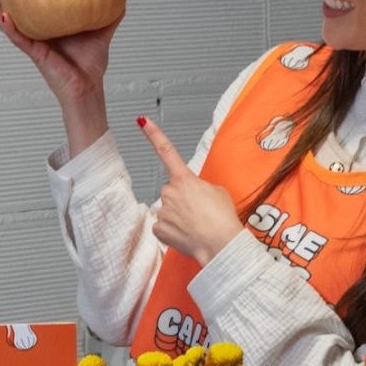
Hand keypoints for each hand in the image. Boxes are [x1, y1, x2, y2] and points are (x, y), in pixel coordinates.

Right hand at [0, 0, 121, 109]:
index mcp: (49, 25)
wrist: (89, 87)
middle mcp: (38, 32)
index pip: (31, 2)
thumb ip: (109, 14)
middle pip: (13, 9)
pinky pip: (18, 39)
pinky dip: (10, 27)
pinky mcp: (35, 53)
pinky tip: (5, 16)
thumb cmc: (90, 65)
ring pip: (9, 22)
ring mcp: (34, 42)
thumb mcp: (101, 32)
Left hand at [139, 115, 243, 266]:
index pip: (166, 151)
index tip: (142, 121)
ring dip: (180, 216)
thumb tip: (194, 194)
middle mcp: (169, 192)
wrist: (220, 245)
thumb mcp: (218, 192)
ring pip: (168, 210)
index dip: (153, 134)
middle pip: (172, 191)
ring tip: (196, 225)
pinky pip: (164, 226)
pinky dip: (174, 231)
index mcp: (184, 179)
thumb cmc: (222, 219)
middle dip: (182, 199)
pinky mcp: (158, 229)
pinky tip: (187, 234)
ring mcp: (162, 211)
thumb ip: (201, 187)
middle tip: (200, 211)